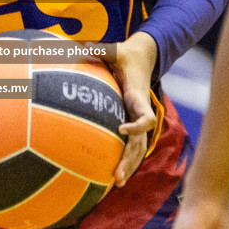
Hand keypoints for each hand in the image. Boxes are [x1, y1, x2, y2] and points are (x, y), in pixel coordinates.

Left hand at [105, 31, 158, 185]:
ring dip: (129, 165)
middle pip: (140, 142)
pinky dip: (126, 159)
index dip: (137, 126)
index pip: (145, 117)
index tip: (120, 130)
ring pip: (138, 148)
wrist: (143, 57)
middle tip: (116, 176)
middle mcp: (140, 111)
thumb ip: (101, 49)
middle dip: (129, 160)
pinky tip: (112, 175)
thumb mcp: (115, 49)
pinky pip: (132, 145)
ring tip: (115, 183)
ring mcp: (137, 119)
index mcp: (137, 96)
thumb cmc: (126, 54)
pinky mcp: (132, 121)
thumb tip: (83, 45)